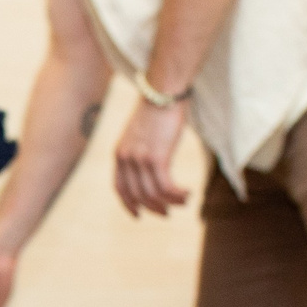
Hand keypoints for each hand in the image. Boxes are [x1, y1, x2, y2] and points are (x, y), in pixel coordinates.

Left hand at [113, 98, 192, 217]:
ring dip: (170, 202)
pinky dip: (177, 194)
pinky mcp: (157, 158)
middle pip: (138, 195)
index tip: (138, 215)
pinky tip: (187, 194)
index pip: (120, 188)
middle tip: (168, 213)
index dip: (129, 205)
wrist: (163, 91)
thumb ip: (140, 150)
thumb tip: (150, 167)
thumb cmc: (157, 108)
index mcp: (119, 154)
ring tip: (183, 202)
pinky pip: (166, 187)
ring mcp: (140, 159)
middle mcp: (126, 159)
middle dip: (154, 208)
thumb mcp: (140, 133)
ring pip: (154, 194)